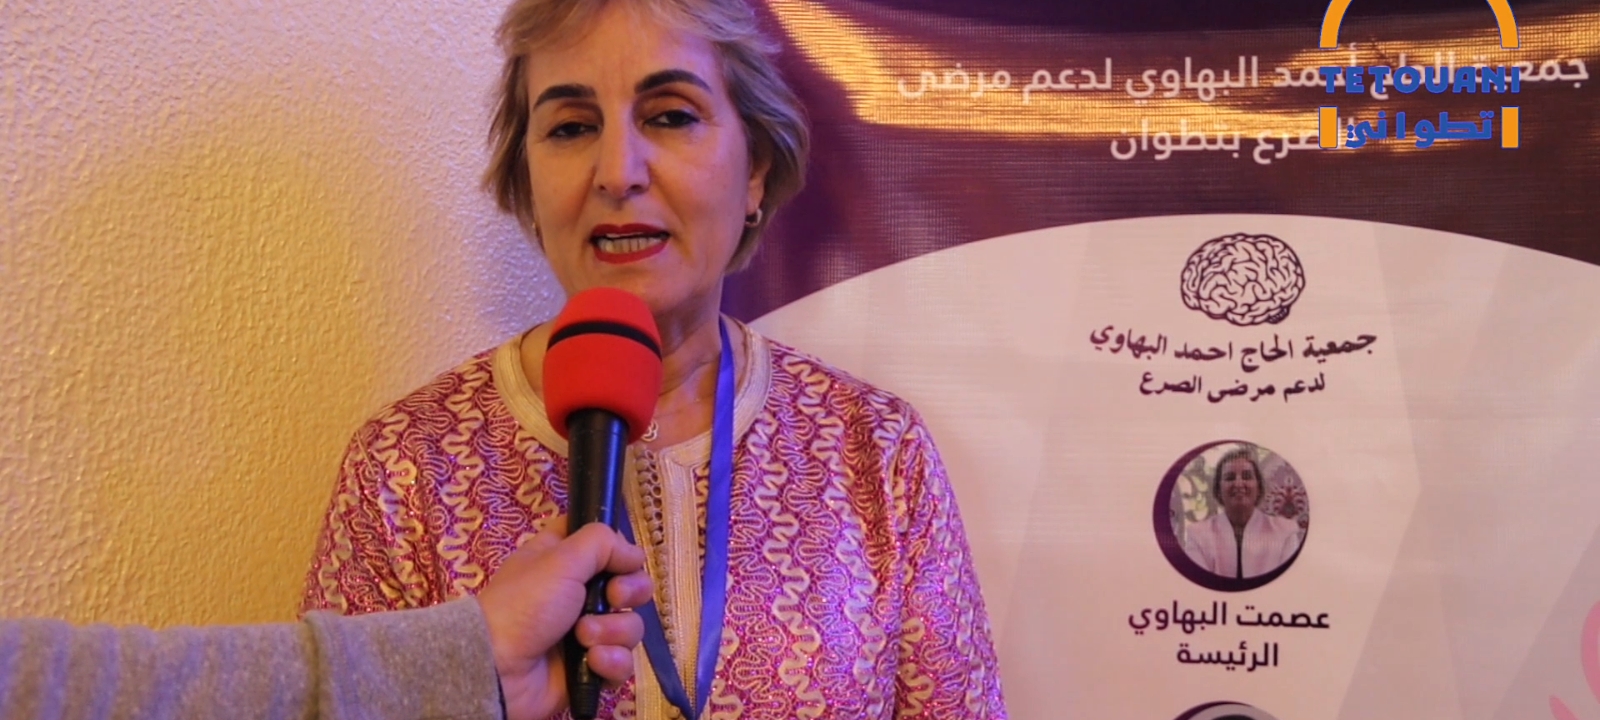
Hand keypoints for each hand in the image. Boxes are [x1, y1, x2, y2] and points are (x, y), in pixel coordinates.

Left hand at [477, 516, 651, 719]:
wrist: (499, 670)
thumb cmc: (524, 604)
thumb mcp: (560, 558)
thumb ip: (603, 542)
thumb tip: (634, 554)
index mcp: (563, 560)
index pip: (600, 542)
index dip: (617, 547)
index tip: (620, 557)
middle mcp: (577, 593)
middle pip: (629, 583)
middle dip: (628, 591)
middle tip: (611, 598)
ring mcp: (586, 632)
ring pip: (629, 624)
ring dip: (611, 630)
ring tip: (582, 638)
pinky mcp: (592, 666)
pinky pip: (623, 661)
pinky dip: (611, 662)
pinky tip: (592, 662)